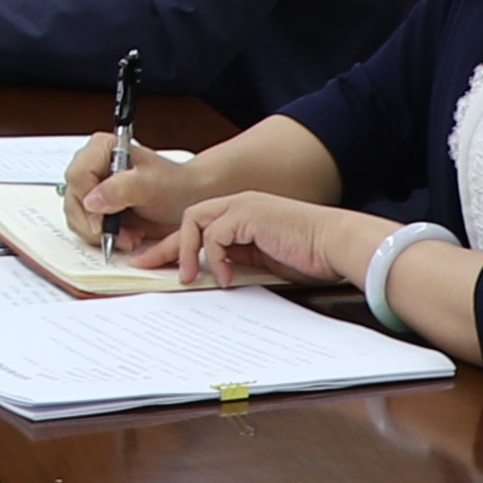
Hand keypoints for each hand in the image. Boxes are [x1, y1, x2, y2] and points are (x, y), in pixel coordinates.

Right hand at [70, 133, 222, 252]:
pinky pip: (85, 227)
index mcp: (102, 148)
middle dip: (95, 224)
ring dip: (100, 233)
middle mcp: (92, 166)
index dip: (86, 201)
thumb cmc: (174, 185)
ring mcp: (91, 188)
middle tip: (120, 235)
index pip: (78, 175)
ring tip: (129, 235)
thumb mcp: (152, 184)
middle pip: (73, 198)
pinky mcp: (95, 208)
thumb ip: (121, 188)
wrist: (186, 200)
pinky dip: (103, 237)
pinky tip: (126, 235)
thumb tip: (92, 202)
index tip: (102, 222)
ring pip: (76, 216)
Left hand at [144, 188, 376, 293]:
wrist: (336, 244)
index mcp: (242, 214)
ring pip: (194, 222)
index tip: (155, 264)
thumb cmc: (310, 255)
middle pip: (188, 220)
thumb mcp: (263, 261)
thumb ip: (237, 261)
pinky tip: (223, 276)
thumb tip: (212, 276)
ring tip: (186, 278)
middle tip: (145, 266)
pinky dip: (213, 257)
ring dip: (185, 252)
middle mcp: (239, 205)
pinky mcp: (249, 214)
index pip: (198, 227)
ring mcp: (243, 206)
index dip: (174, 246)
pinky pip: (214, 235)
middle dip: (164, 245)